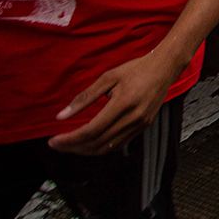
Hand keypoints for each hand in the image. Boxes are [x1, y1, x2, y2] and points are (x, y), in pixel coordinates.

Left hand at [48, 50, 182, 154]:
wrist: (164, 68)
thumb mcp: (108, 78)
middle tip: (57, 144)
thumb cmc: (136, 69)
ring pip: (107, 148)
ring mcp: (140, 124)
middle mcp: (133, 118)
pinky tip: (90, 142)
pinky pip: (118, 144)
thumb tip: (61, 116)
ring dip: (85, 150)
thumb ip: (84, 98)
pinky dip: (100, 147)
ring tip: (70, 145)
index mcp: (123, 104)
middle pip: (97, 143)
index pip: (91, 131)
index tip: (54, 141)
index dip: (70, 139)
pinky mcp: (143, 126)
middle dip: (73, 147)